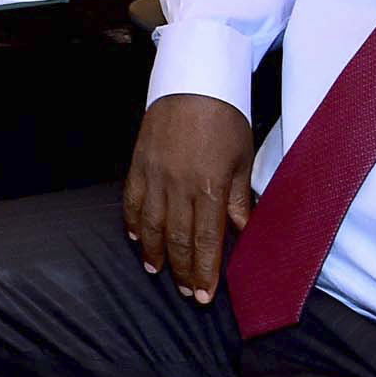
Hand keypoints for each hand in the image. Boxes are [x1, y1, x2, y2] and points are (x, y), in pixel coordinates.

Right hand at [120, 94, 254, 301]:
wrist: (193, 80)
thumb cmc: (225, 117)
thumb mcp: (243, 159)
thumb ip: (239, 199)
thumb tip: (242, 232)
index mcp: (210, 187)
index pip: (205, 241)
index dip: (204, 272)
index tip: (204, 295)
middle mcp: (179, 186)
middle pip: (178, 240)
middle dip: (182, 271)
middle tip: (186, 294)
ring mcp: (155, 175)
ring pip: (152, 226)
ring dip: (155, 253)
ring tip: (158, 272)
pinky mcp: (139, 164)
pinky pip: (132, 201)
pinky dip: (134, 223)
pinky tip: (138, 239)